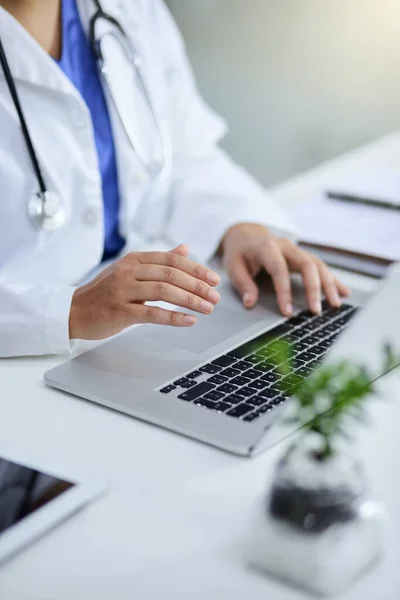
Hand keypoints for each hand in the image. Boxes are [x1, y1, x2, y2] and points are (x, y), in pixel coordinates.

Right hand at [69, 245, 220, 339]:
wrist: (74, 311)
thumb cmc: (105, 292)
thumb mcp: (131, 271)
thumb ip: (158, 261)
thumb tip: (184, 249)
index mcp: (134, 259)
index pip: (172, 260)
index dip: (196, 269)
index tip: (214, 279)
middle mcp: (128, 271)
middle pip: (171, 274)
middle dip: (197, 285)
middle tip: (216, 297)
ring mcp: (123, 291)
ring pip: (164, 291)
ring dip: (190, 300)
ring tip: (208, 309)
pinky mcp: (119, 311)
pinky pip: (152, 313)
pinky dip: (173, 317)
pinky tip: (189, 321)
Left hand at [221, 224, 349, 315]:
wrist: (247, 234)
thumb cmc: (240, 252)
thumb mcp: (233, 266)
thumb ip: (243, 284)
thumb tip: (250, 303)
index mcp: (268, 247)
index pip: (279, 270)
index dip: (284, 292)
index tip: (287, 312)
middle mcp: (287, 247)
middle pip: (307, 265)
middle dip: (313, 288)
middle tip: (315, 310)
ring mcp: (298, 250)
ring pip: (318, 265)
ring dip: (328, 285)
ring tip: (335, 305)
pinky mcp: (304, 256)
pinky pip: (322, 267)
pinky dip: (333, 280)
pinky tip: (344, 292)